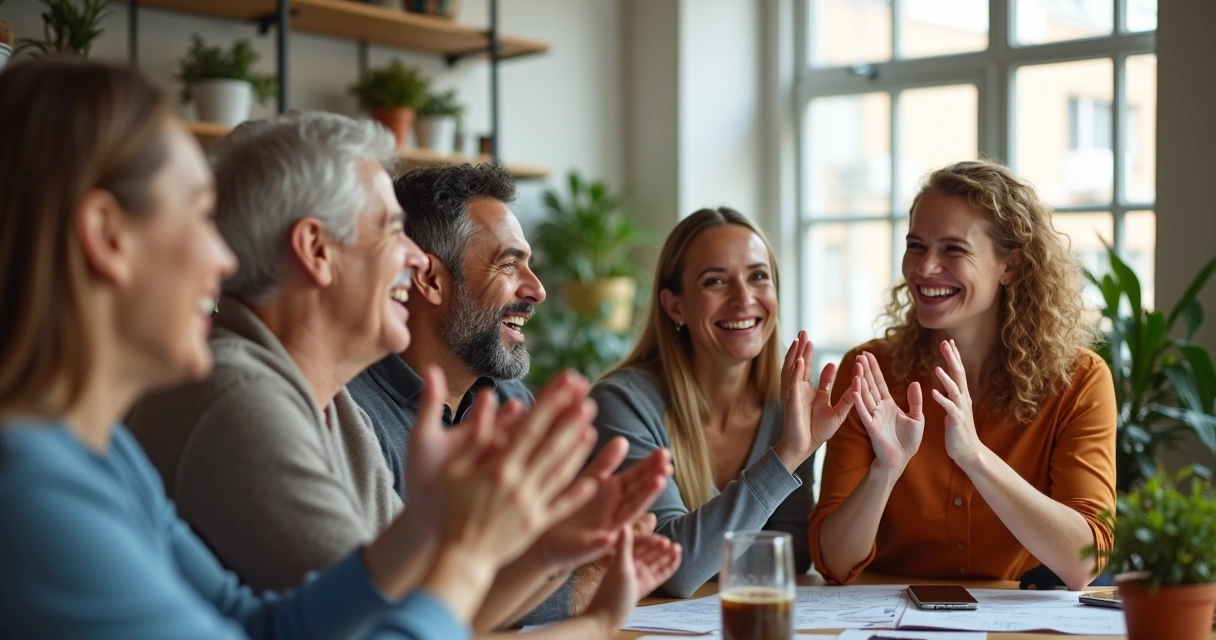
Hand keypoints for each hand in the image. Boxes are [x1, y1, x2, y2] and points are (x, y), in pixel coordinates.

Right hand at [424, 369, 601, 568]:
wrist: (459, 556)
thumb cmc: (449, 508)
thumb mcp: (453, 469)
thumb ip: (474, 432)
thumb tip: (485, 395)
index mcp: (499, 469)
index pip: (530, 429)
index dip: (550, 405)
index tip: (565, 386)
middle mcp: (520, 485)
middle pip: (551, 448)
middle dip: (570, 423)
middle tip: (588, 401)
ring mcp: (531, 506)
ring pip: (561, 474)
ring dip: (578, 452)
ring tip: (592, 430)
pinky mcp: (536, 525)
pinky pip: (561, 506)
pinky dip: (577, 493)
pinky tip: (593, 480)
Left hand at [535, 440, 671, 569]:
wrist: (549, 535)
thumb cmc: (573, 505)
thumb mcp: (591, 479)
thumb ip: (606, 462)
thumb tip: (623, 440)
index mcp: (617, 493)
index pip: (637, 477)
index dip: (651, 466)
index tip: (665, 453)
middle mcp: (617, 511)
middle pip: (638, 495)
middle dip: (653, 483)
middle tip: (668, 468)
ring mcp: (606, 529)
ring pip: (627, 516)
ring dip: (643, 502)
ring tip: (656, 487)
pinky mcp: (590, 547)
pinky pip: (598, 544)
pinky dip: (605, 540)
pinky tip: (612, 535)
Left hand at [584, 528, 680, 635]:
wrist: (607, 617)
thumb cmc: (611, 593)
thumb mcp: (620, 568)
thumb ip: (624, 547)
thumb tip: (624, 524)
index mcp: (623, 557)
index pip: (640, 545)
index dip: (652, 541)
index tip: (664, 539)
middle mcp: (632, 564)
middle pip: (650, 552)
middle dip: (662, 547)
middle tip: (675, 544)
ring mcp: (639, 574)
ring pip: (656, 562)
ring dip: (667, 555)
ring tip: (679, 549)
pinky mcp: (645, 584)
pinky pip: (660, 573)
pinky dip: (668, 567)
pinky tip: (676, 560)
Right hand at [775, 331, 855, 469]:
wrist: (804, 448)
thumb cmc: (817, 432)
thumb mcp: (837, 413)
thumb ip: (847, 398)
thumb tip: (857, 383)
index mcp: (808, 393)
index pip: (809, 370)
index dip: (810, 357)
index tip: (814, 343)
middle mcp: (798, 391)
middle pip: (799, 365)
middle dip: (801, 349)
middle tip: (804, 332)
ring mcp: (793, 395)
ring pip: (792, 370)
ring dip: (795, 354)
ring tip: (800, 339)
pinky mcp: (791, 403)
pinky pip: (792, 385)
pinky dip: (794, 372)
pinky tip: (797, 360)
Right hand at [850, 351, 924, 470]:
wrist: (902, 460)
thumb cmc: (908, 441)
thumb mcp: (917, 417)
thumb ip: (915, 401)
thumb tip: (915, 383)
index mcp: (888, 404)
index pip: (879, 383)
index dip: (874, 369)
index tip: (868, 354)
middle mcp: (878, 408)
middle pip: (870, 386)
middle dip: (865, 371)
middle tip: (859, 355)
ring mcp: (874, 417)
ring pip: (865, 397)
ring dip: (860, 382)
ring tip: (857, 368)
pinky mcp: (872, 428)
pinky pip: (864, 413)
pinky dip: (859, 402)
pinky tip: (855, 390)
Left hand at [931, 339, 983, 461]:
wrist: (967, 451)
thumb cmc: (959, 430)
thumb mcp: (955, 408)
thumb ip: (952, 394)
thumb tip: (946, 381)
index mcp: (961, 395)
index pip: (958, 371)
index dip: (954, 356)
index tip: (948, 341)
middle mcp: (963, 399)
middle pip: (958, 374)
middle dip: (952, 358)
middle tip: (945, 342)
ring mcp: (961, 409)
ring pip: (955, 389)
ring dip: (946, 378)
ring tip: (937, 367)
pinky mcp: (956, 420)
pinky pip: (949, 408)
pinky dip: (942, 399)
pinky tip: (933, 392)